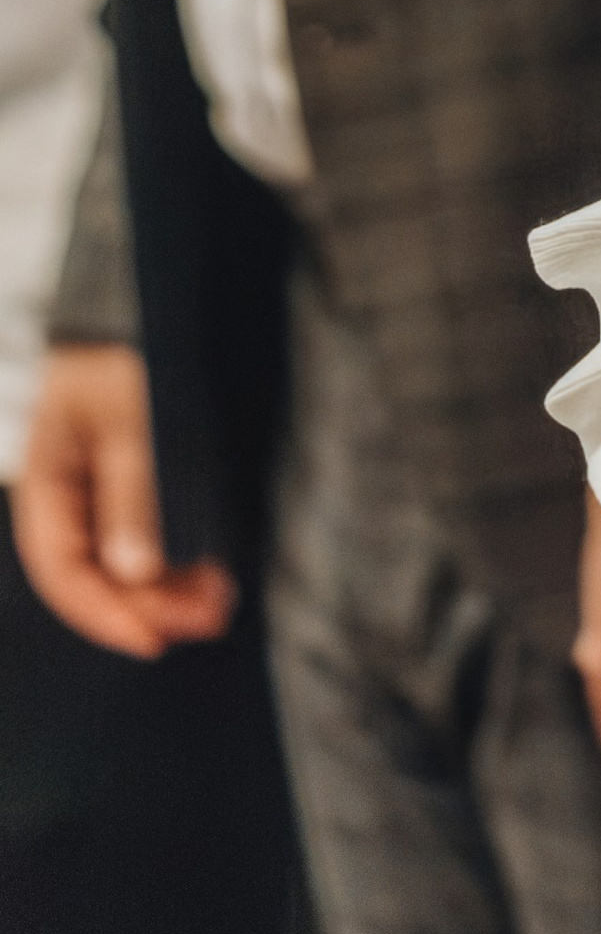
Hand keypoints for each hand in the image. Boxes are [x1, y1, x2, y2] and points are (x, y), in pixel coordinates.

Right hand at [10, 343, 235, 660]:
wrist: (143, 294)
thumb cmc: (126, 347)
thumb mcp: (129, 417)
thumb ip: (132, 490)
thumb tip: (134, 570)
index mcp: (48, 485)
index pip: (63, 571)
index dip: (103, 613)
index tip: (151, 639)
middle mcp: (70, 497)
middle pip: (98, 572)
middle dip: (150, 604)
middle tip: (208, 619)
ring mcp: (101, 490)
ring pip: (127, 558)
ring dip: (169, 586)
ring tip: (220, 603)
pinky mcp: (136, 480)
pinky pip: (149, 532)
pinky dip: (178, 555)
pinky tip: (213, 570)